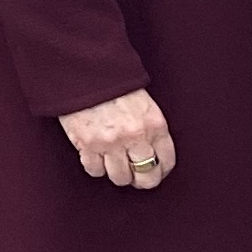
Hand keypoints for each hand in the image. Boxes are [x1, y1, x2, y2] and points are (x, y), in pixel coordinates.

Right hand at [58, 89, 174, 188]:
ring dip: (117, 173)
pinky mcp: (88, 145)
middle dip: (142, 180)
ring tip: (113, 164)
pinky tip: (95, 156)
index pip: (167, 161)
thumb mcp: (143, 103)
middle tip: (135, 177)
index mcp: (155, 124)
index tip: (155, 172)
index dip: (161, 171)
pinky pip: (95, 171)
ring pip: (120, 178)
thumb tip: (151, 154)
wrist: (85, 70)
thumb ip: (150, 128)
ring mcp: (111, 142)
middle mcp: (136, 136)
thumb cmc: (113, 84)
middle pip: (146, 177)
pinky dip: (95, 167)